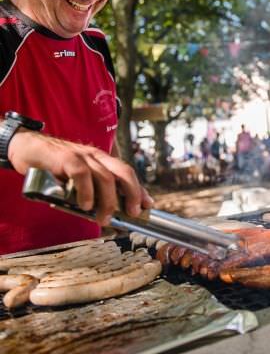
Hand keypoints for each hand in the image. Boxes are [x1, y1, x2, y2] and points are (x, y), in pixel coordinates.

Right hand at [8, 131, 153, 225]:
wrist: (26, 147)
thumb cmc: (53, 166)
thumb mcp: (77, 178)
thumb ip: (91, 190)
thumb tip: (104, 212)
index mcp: (102, 160)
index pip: (127, 173)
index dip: (140, 189)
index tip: (148, 205)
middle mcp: (96, 156)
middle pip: (124, 172)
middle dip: (133, 193)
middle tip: (133, 213)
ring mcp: (82, 156)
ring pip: (105, 177)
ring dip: (108, 201)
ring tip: (105, 218)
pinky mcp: (65, 158)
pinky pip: (82, 174)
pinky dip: (86, 191)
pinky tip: (85, 205)